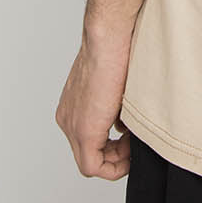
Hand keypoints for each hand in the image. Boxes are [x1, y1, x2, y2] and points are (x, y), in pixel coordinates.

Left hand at [55, 26, 133, 178]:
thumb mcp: (115, 87)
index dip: (111, 147)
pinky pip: (93, 166)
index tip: (130, 138)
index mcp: (73, 106)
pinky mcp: (84, 130)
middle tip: (133, 143)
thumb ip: (114, 110)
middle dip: (114, 155)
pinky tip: (130, 153)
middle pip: (88, 154)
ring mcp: (72, 125)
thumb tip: (125, 129)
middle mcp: (67, 118)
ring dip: (115, 160)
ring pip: (89, 161)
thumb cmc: (117, 49)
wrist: (109, 36)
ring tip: (133, 145)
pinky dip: (113, 166)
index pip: (87, 141)